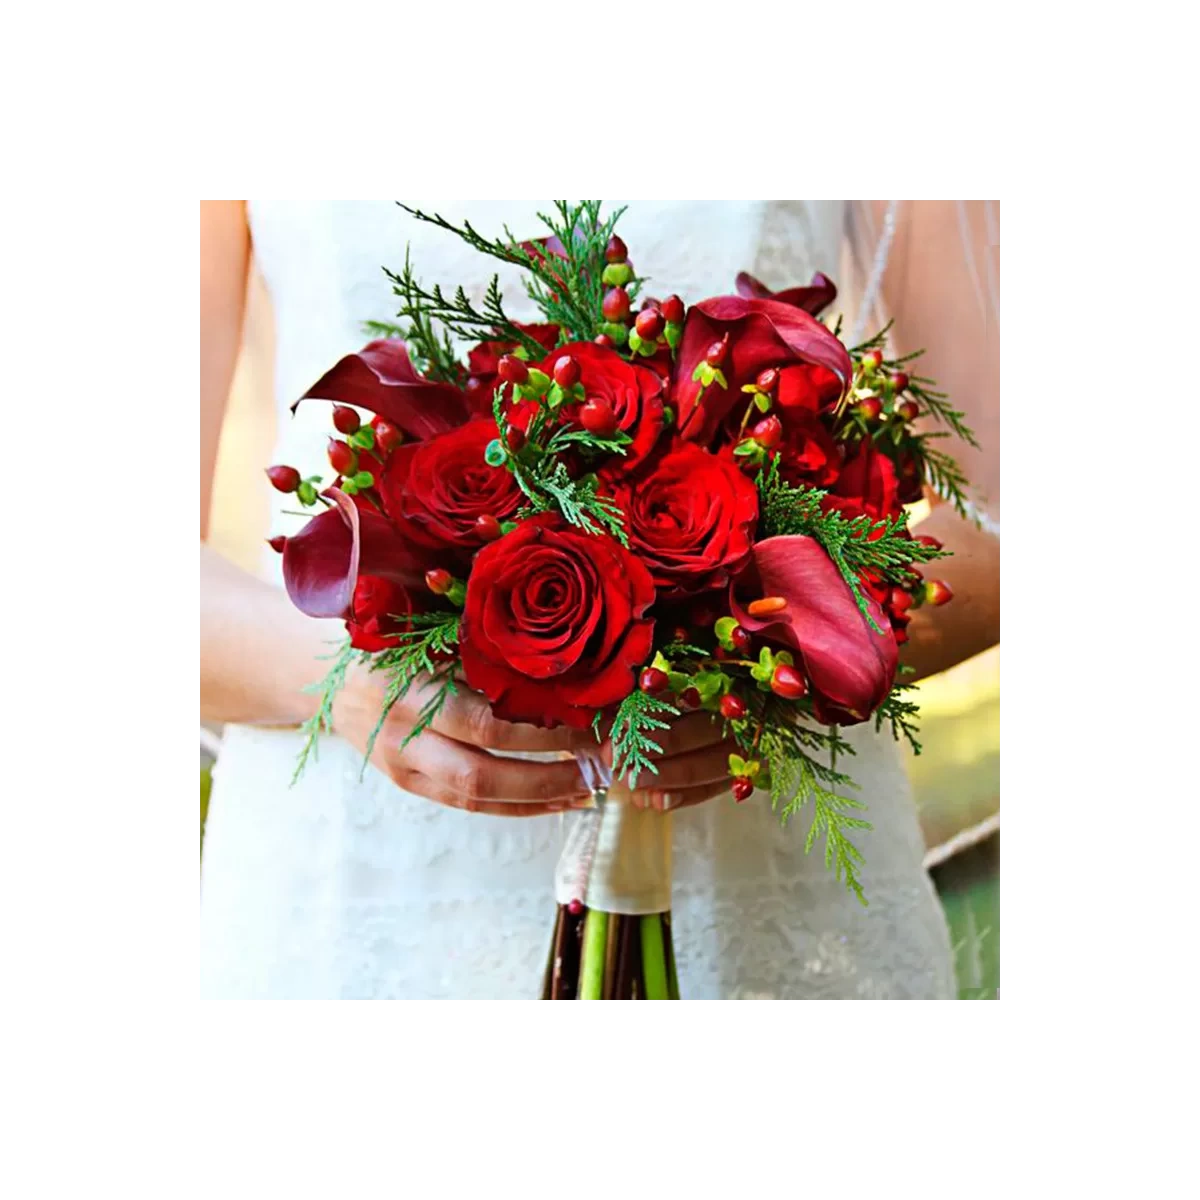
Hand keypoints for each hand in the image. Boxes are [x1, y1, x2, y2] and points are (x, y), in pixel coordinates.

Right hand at [334, 668, 735, 817]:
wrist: (331, 681)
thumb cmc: (390, 642)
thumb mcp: (426, 631)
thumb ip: (476, 646)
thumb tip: (556, 658)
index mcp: (407, 693)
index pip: (480, 724)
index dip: (536, 731)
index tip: (586, 724)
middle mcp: (402, 740)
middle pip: (480, 775)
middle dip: (547, 776)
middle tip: (600, 766)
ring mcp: (405, 770)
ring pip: (478, 799)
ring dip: (541, 798)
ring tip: (591, 789)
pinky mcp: (413, 786)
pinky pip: (470, 805)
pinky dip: (519, 807)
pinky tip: (560, 801)